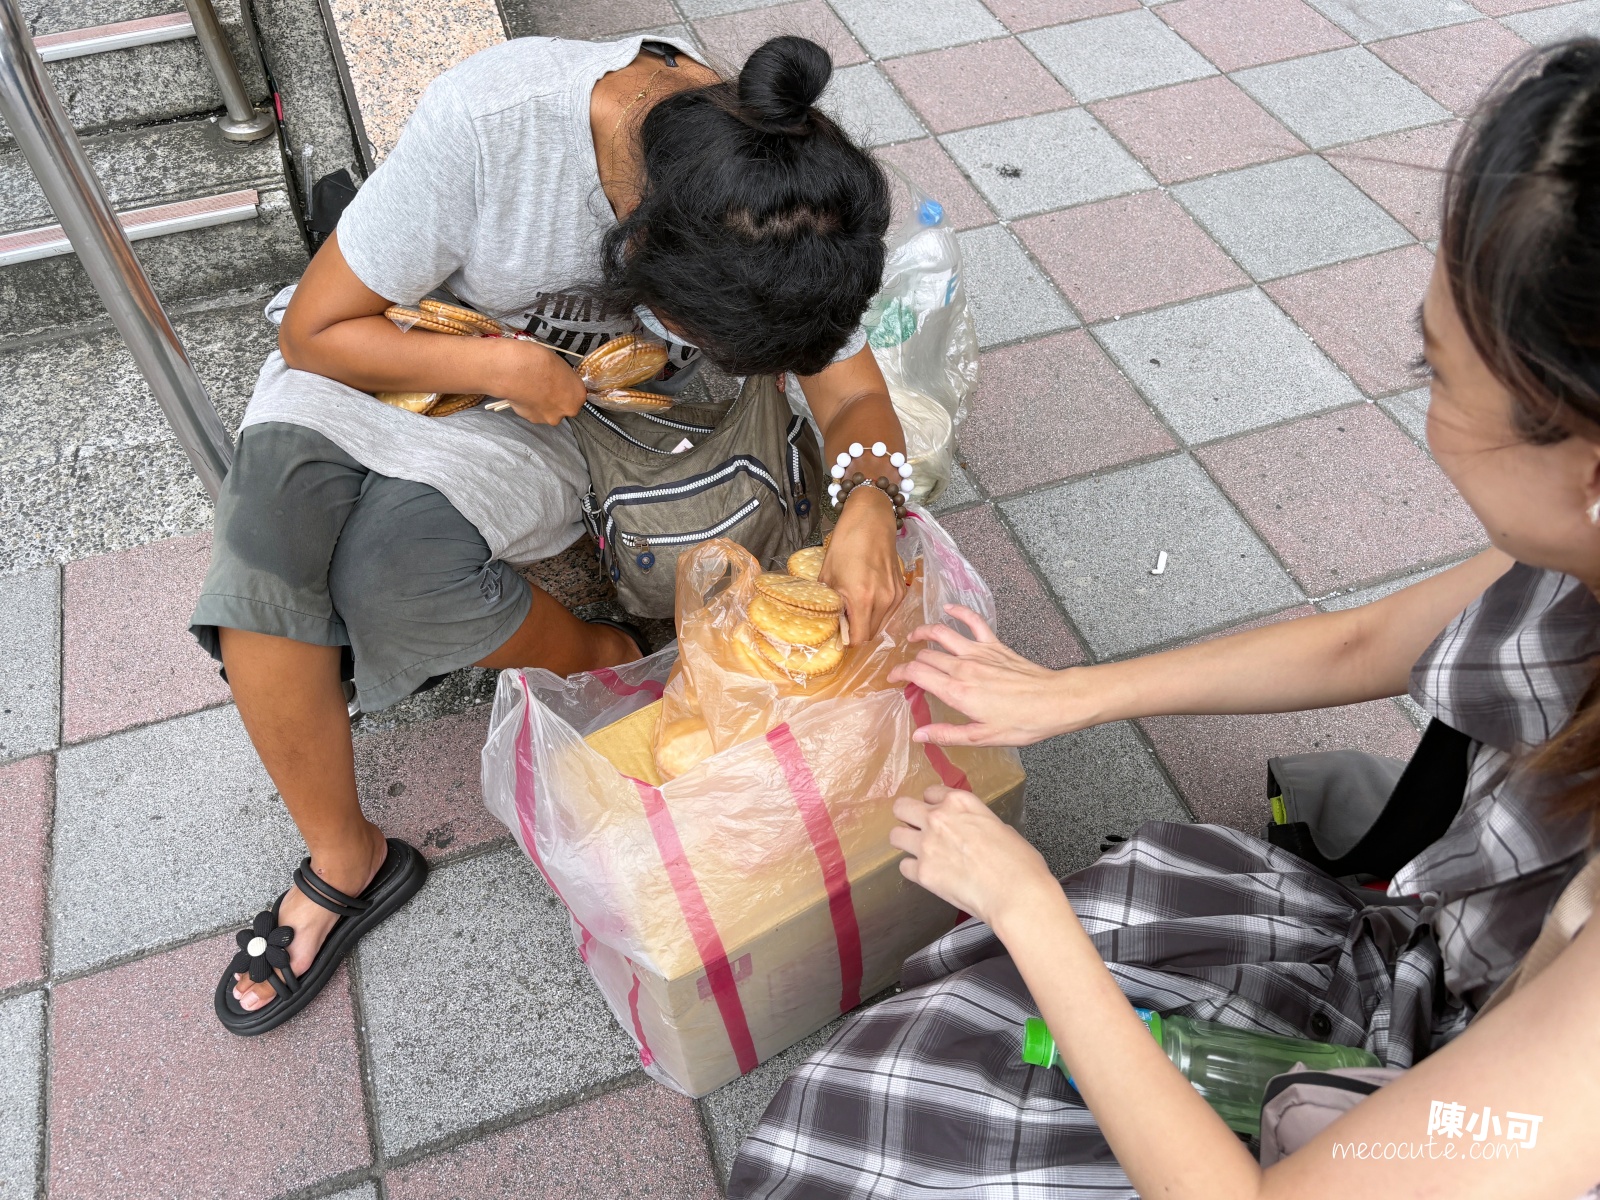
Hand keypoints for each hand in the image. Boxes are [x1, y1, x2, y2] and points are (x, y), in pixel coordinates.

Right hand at [490, 339, 587, 424]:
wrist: (517, 371)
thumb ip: (563, 379)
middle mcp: (566, 410)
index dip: (566, 390)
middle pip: (563, 407)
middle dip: (555, 400)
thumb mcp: (560, 365)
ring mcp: (549, 417)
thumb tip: (559, 381)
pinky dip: (529, 406)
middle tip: (545, 387)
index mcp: (578, 396)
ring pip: (548, 412)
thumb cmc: (539, 362)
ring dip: (542, 404)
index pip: (577, 396)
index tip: (559, 384)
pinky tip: (524, 394)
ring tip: (531, 389)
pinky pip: (533, 413)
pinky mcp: (532, 419)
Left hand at [820, 485, 903, 644]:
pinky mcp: (902, 590)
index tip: (838, 634)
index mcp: (862, 598)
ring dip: (868, 622)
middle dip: (857, 631)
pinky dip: (878, 612)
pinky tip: (868, 598)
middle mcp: (883, 601)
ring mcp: (895, 596)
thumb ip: (830, 603)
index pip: (859, 638)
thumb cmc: (846, 544)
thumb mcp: (828, 575)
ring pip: (882, 624)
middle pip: (871, 634)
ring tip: (855, 608)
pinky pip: (890, 612)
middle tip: (844, 620)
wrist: (871, 521)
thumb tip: (829, 623)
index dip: (847, 640)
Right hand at [888, 606, 1101, 746]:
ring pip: (942, 633)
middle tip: (904, 670)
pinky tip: (949, 608)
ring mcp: (979, 653)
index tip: (892, 679)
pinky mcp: (995, 646)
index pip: (917, 674)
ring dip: (924, 632)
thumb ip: (947, 734)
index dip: (899, 674)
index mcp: (957, 692)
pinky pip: (974, 622)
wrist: (1054, 702)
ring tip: (914, 637)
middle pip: (926, 655)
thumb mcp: (981, 737)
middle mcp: (964, 667)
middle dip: (910, 660)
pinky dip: (959, 612)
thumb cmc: (1021, 723)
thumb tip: (919, 734)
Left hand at [890, 785, 1057, 928]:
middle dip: (907, 817)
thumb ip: (976, 823)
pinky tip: (928, 875)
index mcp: (961, 803)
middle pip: (902, 807)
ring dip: (905, 842)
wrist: (1015, 893)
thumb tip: (972, 831)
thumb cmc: (1019, 862)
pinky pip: (904, 867)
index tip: (937, 813)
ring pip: (895, 835)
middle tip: (917, 829)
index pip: (930, 792)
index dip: (933, 804)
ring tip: (919, 852)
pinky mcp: (922, 873)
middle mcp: (938, 818)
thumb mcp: (1001, 827)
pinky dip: (914, 871)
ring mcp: (927, 845)